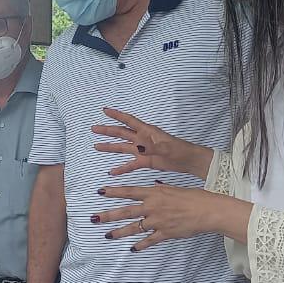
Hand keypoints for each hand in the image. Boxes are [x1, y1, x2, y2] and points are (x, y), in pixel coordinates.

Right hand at [91, 108, 211, 176]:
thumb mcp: (167, 147)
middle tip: (94, 129)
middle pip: (121, 133)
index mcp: (147, 131)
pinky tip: (113, 172)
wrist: (189, 161)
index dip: (116, 115)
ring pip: (123, 148)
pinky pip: (131, 164)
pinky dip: (122, 168)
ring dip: (110, 147)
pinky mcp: (146, 161)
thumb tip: (138, 147)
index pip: (129, 120)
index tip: (104, 110)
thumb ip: (152, 146)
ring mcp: (143, 150)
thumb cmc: (180, 149)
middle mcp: (143, 139)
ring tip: (97, 146)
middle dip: (107, 131)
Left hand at [94, 184, 220, 250]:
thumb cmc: (194, 197)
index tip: (100, 192)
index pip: (129, 191)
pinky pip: (149, 241)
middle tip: (94, 218)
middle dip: (108, 215)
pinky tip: (133, 249)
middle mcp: (152, 207)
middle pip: (125, 211)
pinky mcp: (165, 233)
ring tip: (107, 235)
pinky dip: (140, 245)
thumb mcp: (174, 188)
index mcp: (154, 193)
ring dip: (119, 232)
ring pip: (134, 228)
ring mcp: (157, 221)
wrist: (207, 211)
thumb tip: (154, 185)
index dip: (113, 192)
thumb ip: (160, 189)